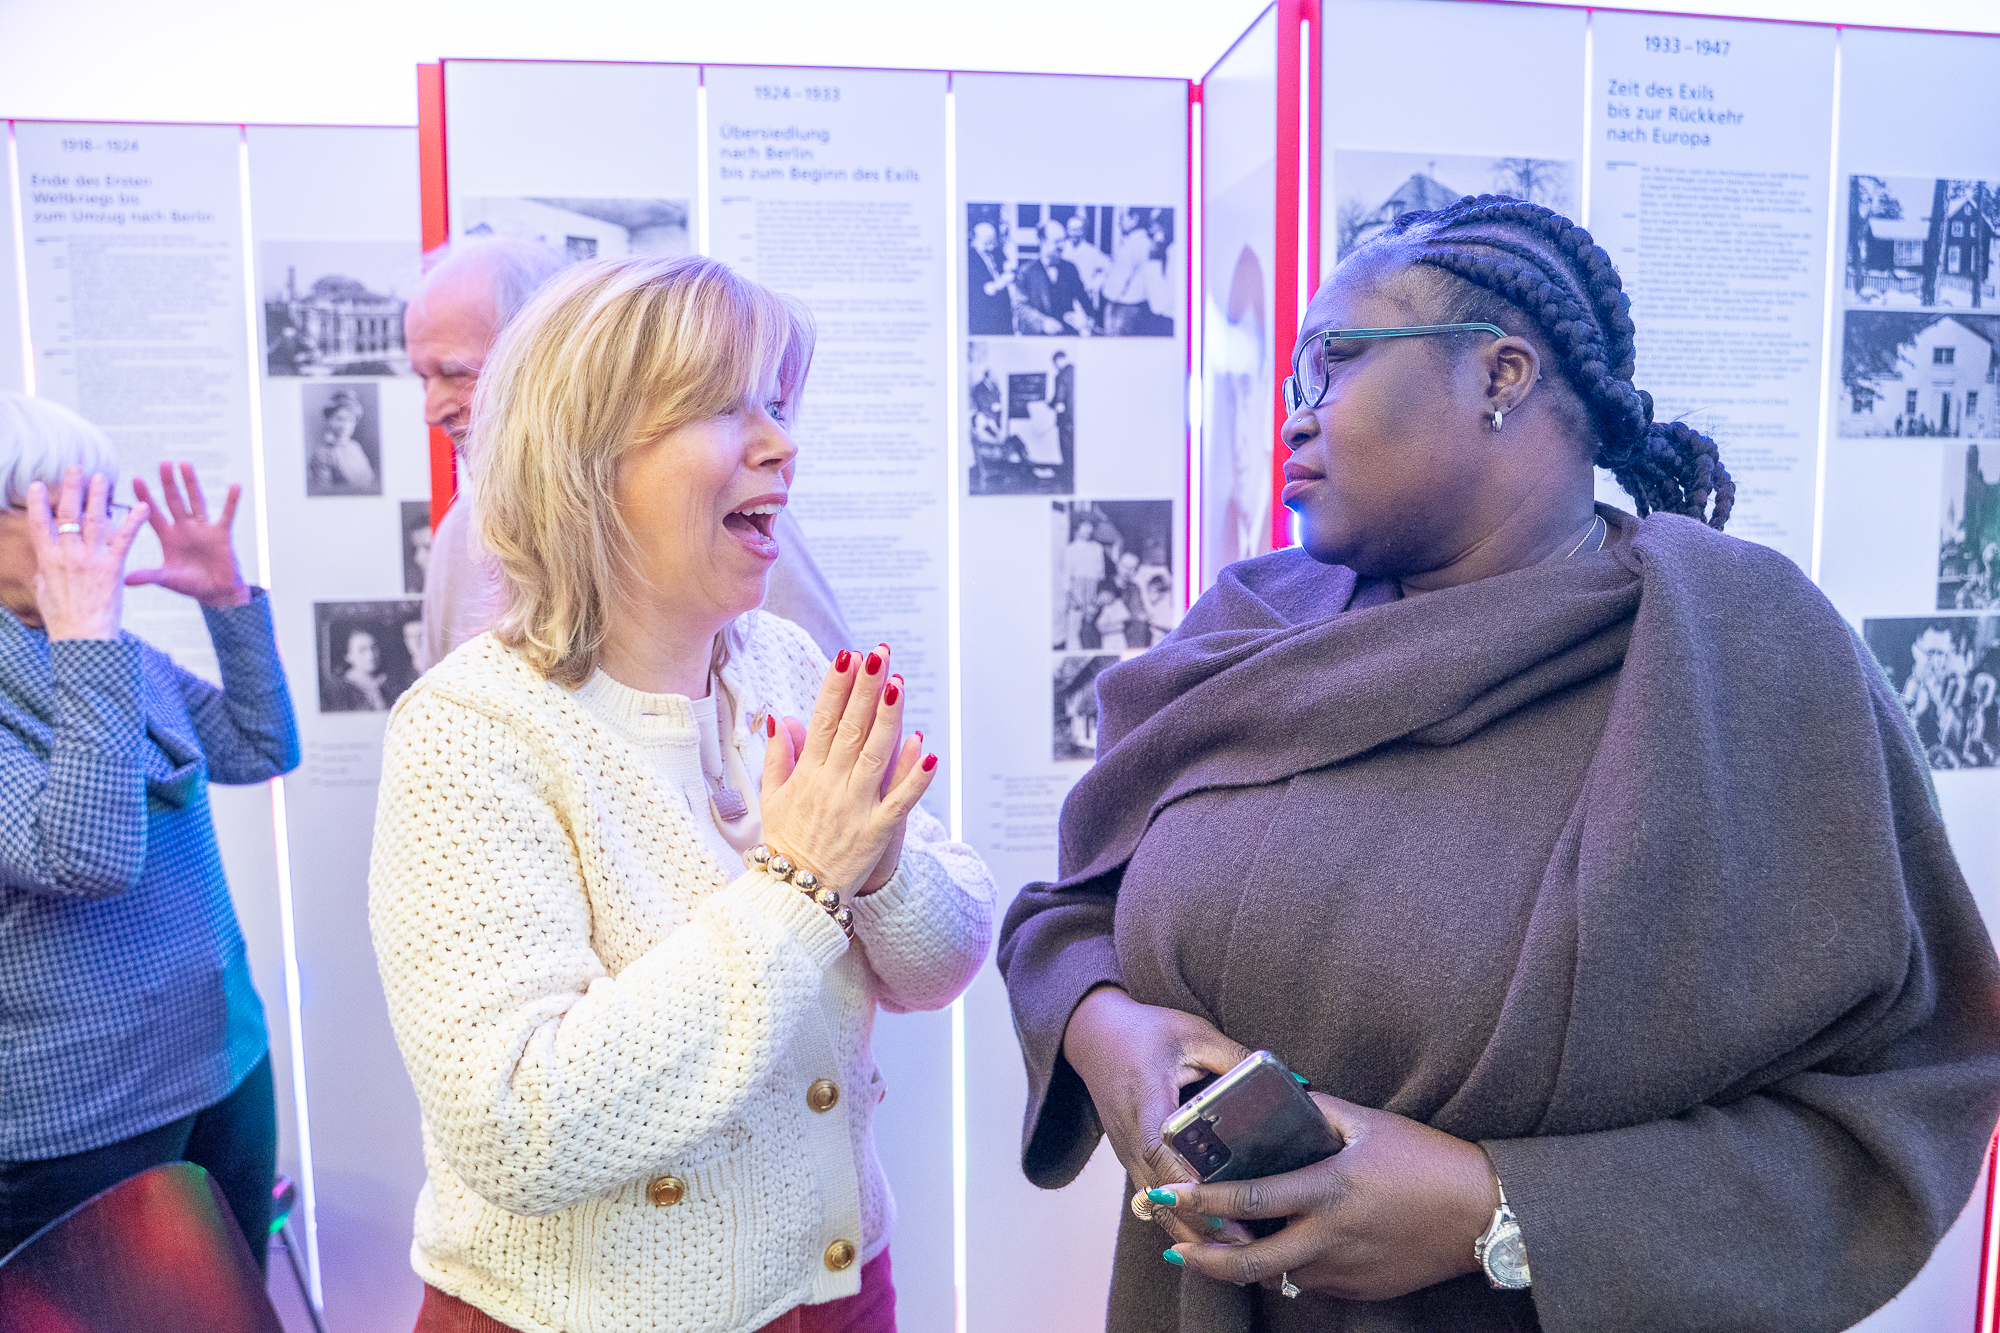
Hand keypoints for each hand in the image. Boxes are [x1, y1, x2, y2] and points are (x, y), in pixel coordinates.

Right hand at [26, 467, 149, 640]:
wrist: (83, 637)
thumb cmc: (63, 618)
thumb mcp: (44, 592)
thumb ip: (45, 572)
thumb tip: (42, 562)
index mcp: (48, 560)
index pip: (39, 524)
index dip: (37, 502)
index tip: (38, 484)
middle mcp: (68, 555)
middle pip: (68, 514)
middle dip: (71, 489)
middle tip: (76, 468)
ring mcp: (91, 559)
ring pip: (95, 520)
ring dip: (99, 496)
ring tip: (103, 477)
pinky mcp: (113, 566)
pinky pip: (125, 538)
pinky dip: (134, 520)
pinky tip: (142, 506)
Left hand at [125, 462, 247, 607]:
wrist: (217, 593)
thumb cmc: (190, 585)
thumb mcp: (167, 579)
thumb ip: (149, 576)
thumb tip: (124, 579)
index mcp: (168, 537)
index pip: (153, 513)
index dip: (145, 497)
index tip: (135, 478)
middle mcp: (184, 528)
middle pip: (174, 501)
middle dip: (168, 483)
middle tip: (163, 463)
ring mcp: (203, 529)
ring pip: (196, 501)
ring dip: (191, 483)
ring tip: (186, 464)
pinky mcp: (221, 534)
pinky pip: (227, 515)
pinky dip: (231, 501)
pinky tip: (234, 485)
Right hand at [760, 643, 935, 896]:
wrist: (795, 893)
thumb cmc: (786, 841)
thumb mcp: (772, 797)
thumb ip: (778, 756)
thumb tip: (781, 717)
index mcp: (807, 775)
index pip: (822, 720)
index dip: (836, 687)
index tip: (848, 657)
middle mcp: (831, 786)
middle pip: (850, 729)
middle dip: (865, 690)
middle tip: (879, 656)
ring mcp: (855, 807)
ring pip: (874, 756)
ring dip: (888, 719)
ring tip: (898, 685)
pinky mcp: (876, 831)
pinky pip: (899, 801)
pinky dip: (915, 777)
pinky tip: (928, 749)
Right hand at [1061, 988, 1253, 1248]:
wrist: (1093, 1035)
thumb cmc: (1145, 1032)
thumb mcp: (1195, 1035)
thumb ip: (1236, 1059)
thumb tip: (1290, 1082)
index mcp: (1147, 1107)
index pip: (1165, 1159)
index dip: (1194, 1193)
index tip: (1228, 1216)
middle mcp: (1132, 1141)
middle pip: (1163, 1201)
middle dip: (1204, 1228)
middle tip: (1250, 1249)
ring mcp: (1129, 1156)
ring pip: (1158, 1211)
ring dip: (1194, 1234)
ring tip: (1240, 1255)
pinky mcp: (1133, 1161)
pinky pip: (1156, 1202)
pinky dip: (1183, 1222)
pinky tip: (1216, 1237)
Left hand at [1146, 1095, 1499, 1300]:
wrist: (1481, 1214)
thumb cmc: (1426, 1161)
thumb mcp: (1369, 1124)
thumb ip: (1317, 1111)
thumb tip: (1278, 1091)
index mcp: (1329, 1190)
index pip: (1250, 1201)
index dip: (1205, 1199)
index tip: (1172, 1190)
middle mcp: (1331, 1238)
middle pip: (1251, 1262)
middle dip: (1205, 1257)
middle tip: (1175, 1244)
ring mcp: (1345, 1270)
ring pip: (1277, 1276)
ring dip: (1243, 1264)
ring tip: (1215, 1245)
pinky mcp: (1359, 1289)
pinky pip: (1310, 1283)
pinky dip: (1285, 1269)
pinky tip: (1276, 1248)